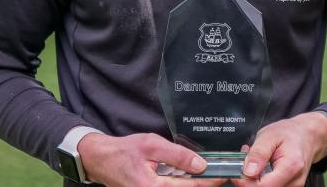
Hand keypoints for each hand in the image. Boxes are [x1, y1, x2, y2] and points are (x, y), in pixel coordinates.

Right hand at [77, 132, 227, 186]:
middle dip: (204, 184)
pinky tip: (191, 177)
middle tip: (221, 173)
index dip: (210, 181)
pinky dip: (183, 185)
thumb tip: (201, 165)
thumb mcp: (151, 145)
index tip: (225, 173)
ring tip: (209, 174)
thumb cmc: (124, 151)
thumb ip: (177, 155)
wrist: (101, 160)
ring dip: (194, 185)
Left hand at [233, 112, 326, 186]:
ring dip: (254, 180)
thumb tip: (247, 172)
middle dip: (248, 179)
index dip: (245, 182)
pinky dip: (261, 180)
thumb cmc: (290, 133)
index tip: (236, 171)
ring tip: (254, 162)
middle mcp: (294, 181)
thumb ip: (258, 153)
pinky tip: (260, 168)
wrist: (307, 136)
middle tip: (245, 161)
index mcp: (291, 166)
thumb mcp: (270, 135)